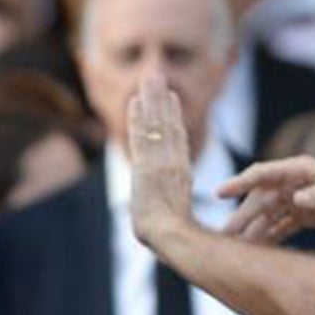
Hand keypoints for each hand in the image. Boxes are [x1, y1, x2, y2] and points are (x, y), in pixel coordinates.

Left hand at [124, 75, 196, 251]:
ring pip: (157, 125)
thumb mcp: (175, 216)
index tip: (169, 99)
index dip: (172, 117)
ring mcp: (161, 162)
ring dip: (152, 100)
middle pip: (166, 125)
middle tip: (156, 77)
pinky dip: (139, 118)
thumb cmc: (178, 236)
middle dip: (161, 100)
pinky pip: (143, 136)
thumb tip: (165, 213)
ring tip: (150, 78)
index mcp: (179, 173)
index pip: (175, 138)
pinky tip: (135, 101)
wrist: (172, 237)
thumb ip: (173, 206)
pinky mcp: (149, 165)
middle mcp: (172, 162)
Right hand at [221, 155, 314, 243]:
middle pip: (259, 199)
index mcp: (298, 169)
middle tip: (224, 235)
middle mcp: (293, 182)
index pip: (262, 173)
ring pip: (267, 215)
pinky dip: (270, 237)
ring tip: (239, 247)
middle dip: (242, 217)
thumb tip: (297, 198)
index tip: (218, 193)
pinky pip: (281, 226)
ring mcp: (296, 198)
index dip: (239, 183)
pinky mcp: (303, 214)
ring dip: (252, 230)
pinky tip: (258, 251)